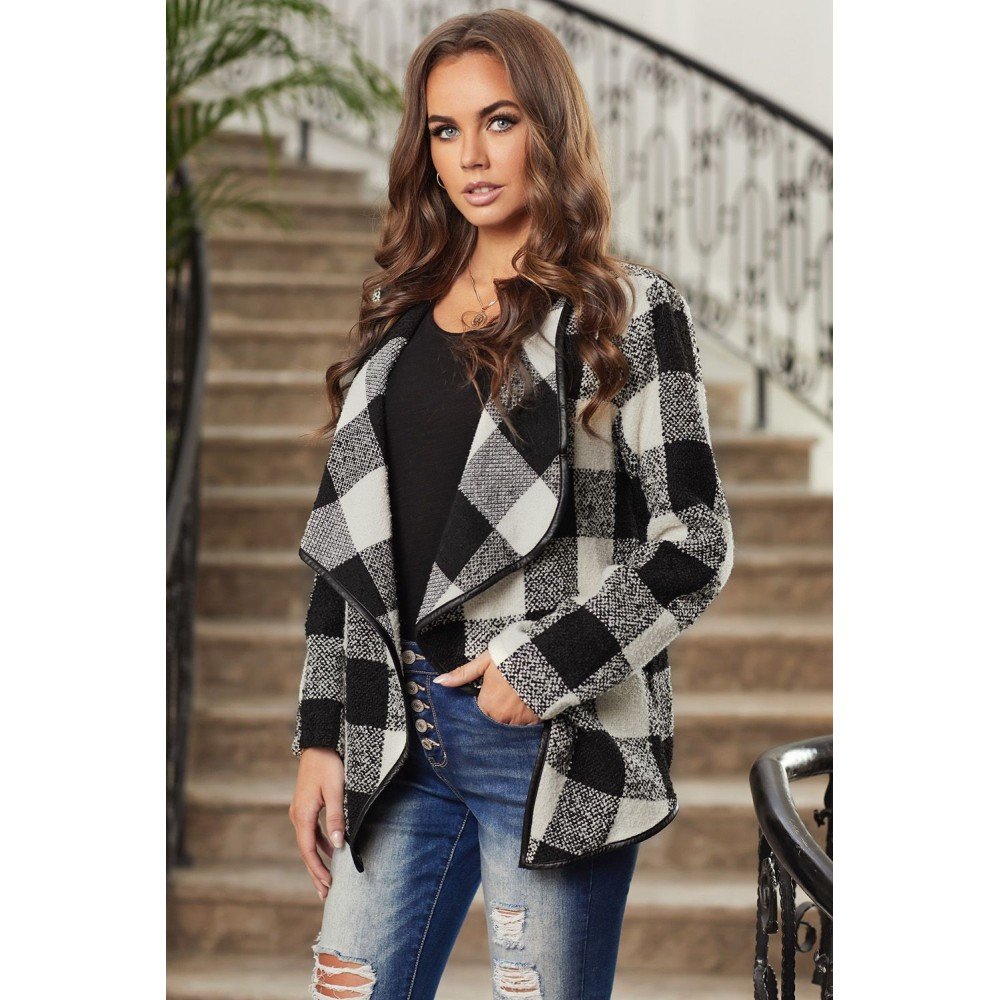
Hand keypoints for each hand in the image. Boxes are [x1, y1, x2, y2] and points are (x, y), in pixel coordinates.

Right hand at [289, 747, 344, 901]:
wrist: (319, 743)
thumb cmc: (329, 765)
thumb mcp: (336, 791)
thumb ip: (337, 819)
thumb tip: (338, 846)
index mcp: (303, 815)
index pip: (309, 851)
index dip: (318, 871)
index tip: (328, 886)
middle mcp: (298, 815)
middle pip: (306, 851)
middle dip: (316, 873)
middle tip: (326, 894)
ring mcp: (300, 811)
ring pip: (308, 843)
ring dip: (318, 861)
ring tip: (328, 879)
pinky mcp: (306, 805)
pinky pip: (311, 832)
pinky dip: (320, 845)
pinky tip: (332, 851)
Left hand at [433, 650, 542, 725]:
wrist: (546, 659)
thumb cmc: (512, 657)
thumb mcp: (485, 662)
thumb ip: (462, 674)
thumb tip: (440, 681)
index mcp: (487, 704)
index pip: (476, 714)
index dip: (479, 704)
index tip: (484, 696)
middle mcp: (501, 717)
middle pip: (491, 721)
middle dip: (492, 712)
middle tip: (498, 698)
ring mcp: (519, 721)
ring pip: (507, 724)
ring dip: (507, 716)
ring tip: (511, 701)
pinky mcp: (535, 720)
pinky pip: (524, 725)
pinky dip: (522, 718)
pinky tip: (522, 705)